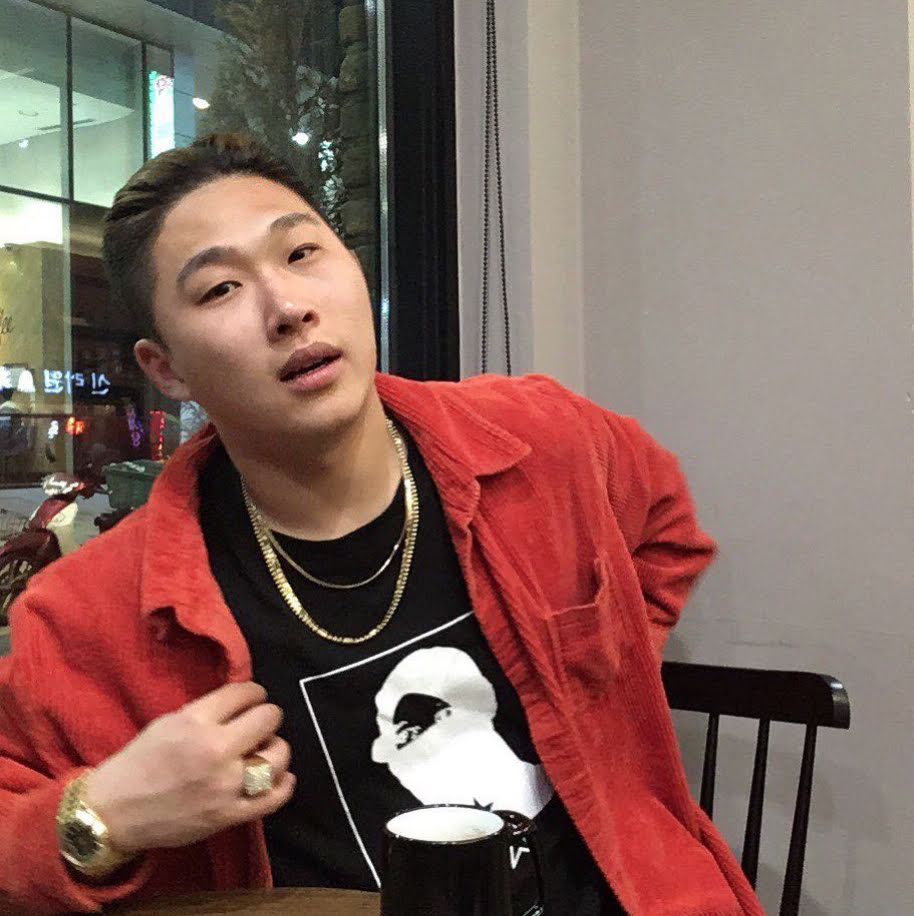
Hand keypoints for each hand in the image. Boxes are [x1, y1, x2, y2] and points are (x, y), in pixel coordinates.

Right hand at [84, 682, 294, 854]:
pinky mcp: (228, 815)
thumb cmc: (140, 762)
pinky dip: (284, 785)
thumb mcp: (170, 721)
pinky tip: (282, 777)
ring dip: (275, 750)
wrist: (114, 812)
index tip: (253, 699)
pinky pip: (272, 799)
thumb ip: (208, 712)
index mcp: (196, 723)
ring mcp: (224, 786)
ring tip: (264, 750)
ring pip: (276, 757)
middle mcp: (214, 751)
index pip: (244, 693)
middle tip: (260, 723)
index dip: (254, 693)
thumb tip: (244, 704)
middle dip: (267, 716)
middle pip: (268, 719)